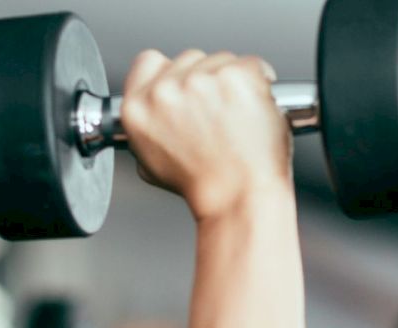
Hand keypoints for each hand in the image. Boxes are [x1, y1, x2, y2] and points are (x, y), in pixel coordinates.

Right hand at [120, 48, 291, 220]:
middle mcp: (166, 90)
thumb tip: (160, 110)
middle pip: (189, 60)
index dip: (171, 74)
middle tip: (217, 114)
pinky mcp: (237, 75)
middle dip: (205, 82)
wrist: (239, 197)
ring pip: (221, 61)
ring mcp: (202, 80)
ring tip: (237, 118)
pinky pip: (252, 65)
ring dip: (232, 83)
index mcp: (138, 109)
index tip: (186, 87)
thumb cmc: (205, 187)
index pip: (149, 62)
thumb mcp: (154, 165)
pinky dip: (259, 83)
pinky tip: (254, 110)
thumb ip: (151, 126)